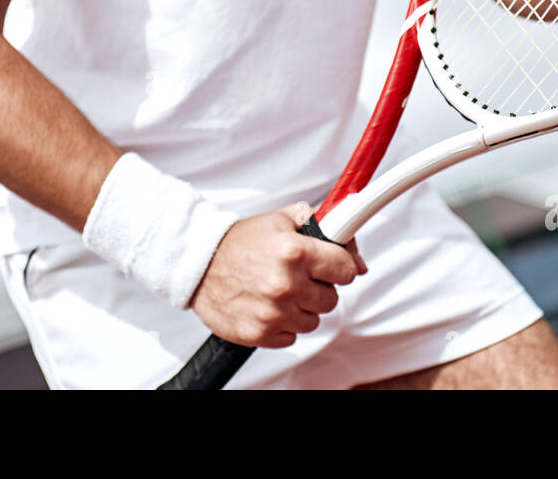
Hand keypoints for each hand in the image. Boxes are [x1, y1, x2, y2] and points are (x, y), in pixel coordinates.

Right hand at [190, 201, 365, 347]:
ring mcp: (274, 312)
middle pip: (331, 299)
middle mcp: (286, 284)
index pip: (346, 270)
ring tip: (279, 290)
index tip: (329, 265)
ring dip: (301, 307)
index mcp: (295, 252)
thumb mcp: (283, 220)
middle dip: (318, 287)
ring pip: (313, 320)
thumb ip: (325, 230)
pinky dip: (283, 324)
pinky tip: (268, 305)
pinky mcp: (261, 334)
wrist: (199, 263)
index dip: (338, 266)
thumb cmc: (241, 241)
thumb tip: (358, 262)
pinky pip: (291, 336)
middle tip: (297, 276)